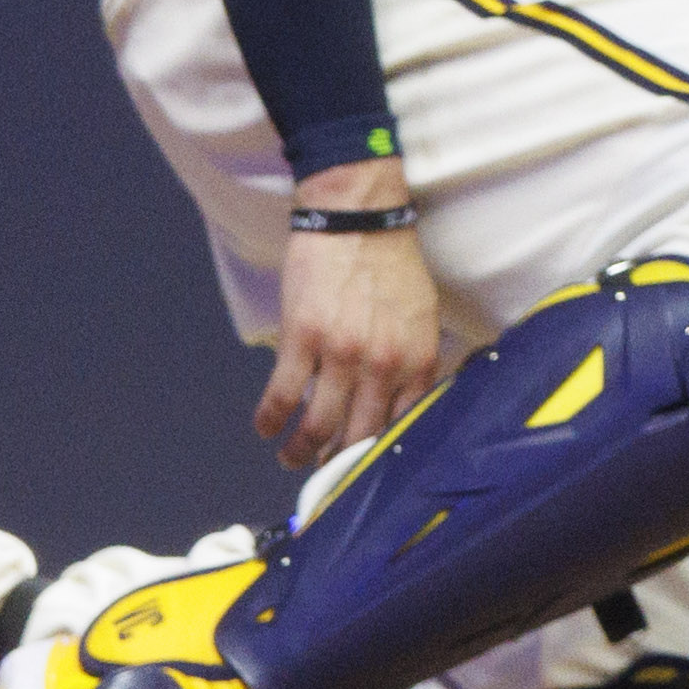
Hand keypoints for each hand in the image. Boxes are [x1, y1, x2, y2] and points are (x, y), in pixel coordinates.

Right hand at [251, 161, 438, 471]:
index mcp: (418, 358)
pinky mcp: (304, 338)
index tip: (363, 470)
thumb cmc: (392, 264)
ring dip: (300, 450)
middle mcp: (384, 362)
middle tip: (322, 472)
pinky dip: (271, 418)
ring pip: (318, 424)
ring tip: (291, 457)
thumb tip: (405, 405)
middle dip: (337, 462)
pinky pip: (283, 395)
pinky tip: (265, 426)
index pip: (402, 425)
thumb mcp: (423, 315)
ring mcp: (343, 352)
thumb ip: (416, 361)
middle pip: (359, 434)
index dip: (379, 455)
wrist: (358, 217)